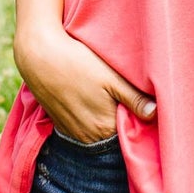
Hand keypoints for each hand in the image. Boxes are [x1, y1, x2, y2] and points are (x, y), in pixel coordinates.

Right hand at [14, 24, 156, 143]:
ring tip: (109, 99)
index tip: (144, 105)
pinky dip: (89, 119)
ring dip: (105, 121)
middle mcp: (88, 136)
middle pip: (114, 136)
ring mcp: (72, 132)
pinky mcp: (59, 124)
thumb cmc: (77, 62)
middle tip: (129, 100)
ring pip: (97, 132)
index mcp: (105, 126)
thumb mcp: (110, 77)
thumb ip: (134, 98)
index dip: (139, 120)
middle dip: (123, 122)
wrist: (38, 56)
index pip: (130, 134)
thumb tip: (155, 115)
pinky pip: (82, 128)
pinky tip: (91, 101)